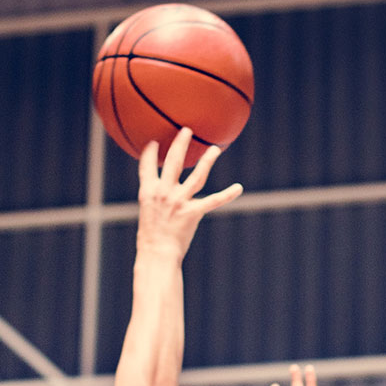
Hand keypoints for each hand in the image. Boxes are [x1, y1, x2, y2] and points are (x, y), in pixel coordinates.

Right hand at [137, 128, 242, 257]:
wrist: (156, 254)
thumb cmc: (151, 239)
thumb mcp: (147, 214)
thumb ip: (155, 202)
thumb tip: (160, 200)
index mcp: (148, 192)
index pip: (147, 166)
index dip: (151, 153)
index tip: (154, 142)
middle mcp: (164, 193)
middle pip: (173, 162)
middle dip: (180, 144)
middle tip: (186, 130)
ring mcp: (179, 201)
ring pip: (197, 176)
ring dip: (207, 160)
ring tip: (214, 149)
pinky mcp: (193, 213)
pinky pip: (214, 201)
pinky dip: (227, 195)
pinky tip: (238, 188)